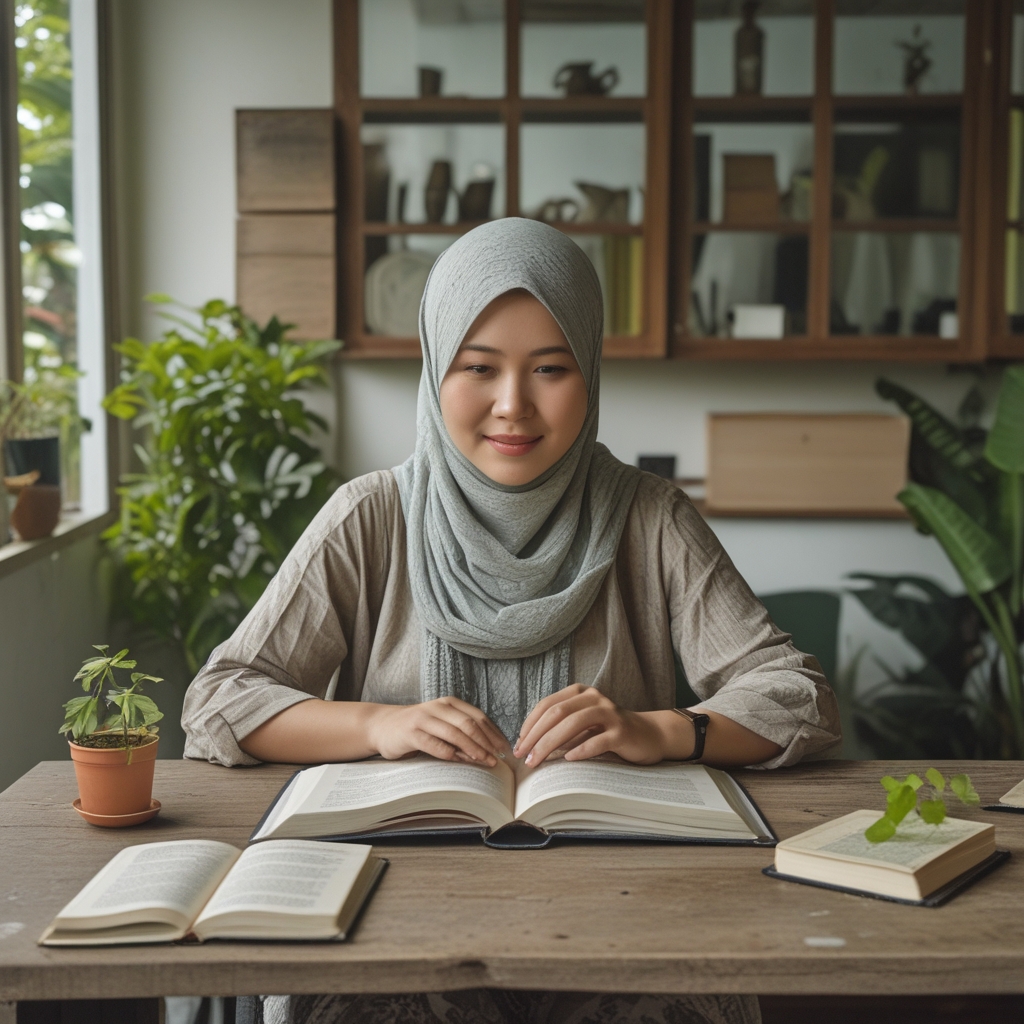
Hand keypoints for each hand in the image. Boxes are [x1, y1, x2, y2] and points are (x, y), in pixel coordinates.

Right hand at [367, 698, 507, 766]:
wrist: (383, 726)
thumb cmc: (418, 728)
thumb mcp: (442, 725)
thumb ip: (461, 733)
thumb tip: (489, 751)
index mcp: (449, 703)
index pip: (478, 717)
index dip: (493, 733)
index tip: (505, 749)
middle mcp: (438, 707)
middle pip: (469, 724)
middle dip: (486, 743)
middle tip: (497, 759)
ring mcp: (424, 719)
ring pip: (455, 734)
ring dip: (473, 749)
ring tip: (485, 762)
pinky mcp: (411, 733)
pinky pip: (435, 745)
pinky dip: (450, 754)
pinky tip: (460, 762)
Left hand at [513, 684, 676, 766]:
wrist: (649, 735)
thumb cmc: (608, 731)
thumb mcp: (582, 724)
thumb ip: (560, 727)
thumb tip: (529, 745)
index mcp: (580, 692)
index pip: (547, 705)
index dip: (530, 725)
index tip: (519, 745)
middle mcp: (594, 698)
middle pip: (557, 713)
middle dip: (536, 736)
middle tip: (523, 757)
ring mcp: (609, 714)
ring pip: (573, 724)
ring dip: (551, 744)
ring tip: (538, 761)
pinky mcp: (622, 732)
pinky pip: (597, 740)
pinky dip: (580, 750)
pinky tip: (568, 759)